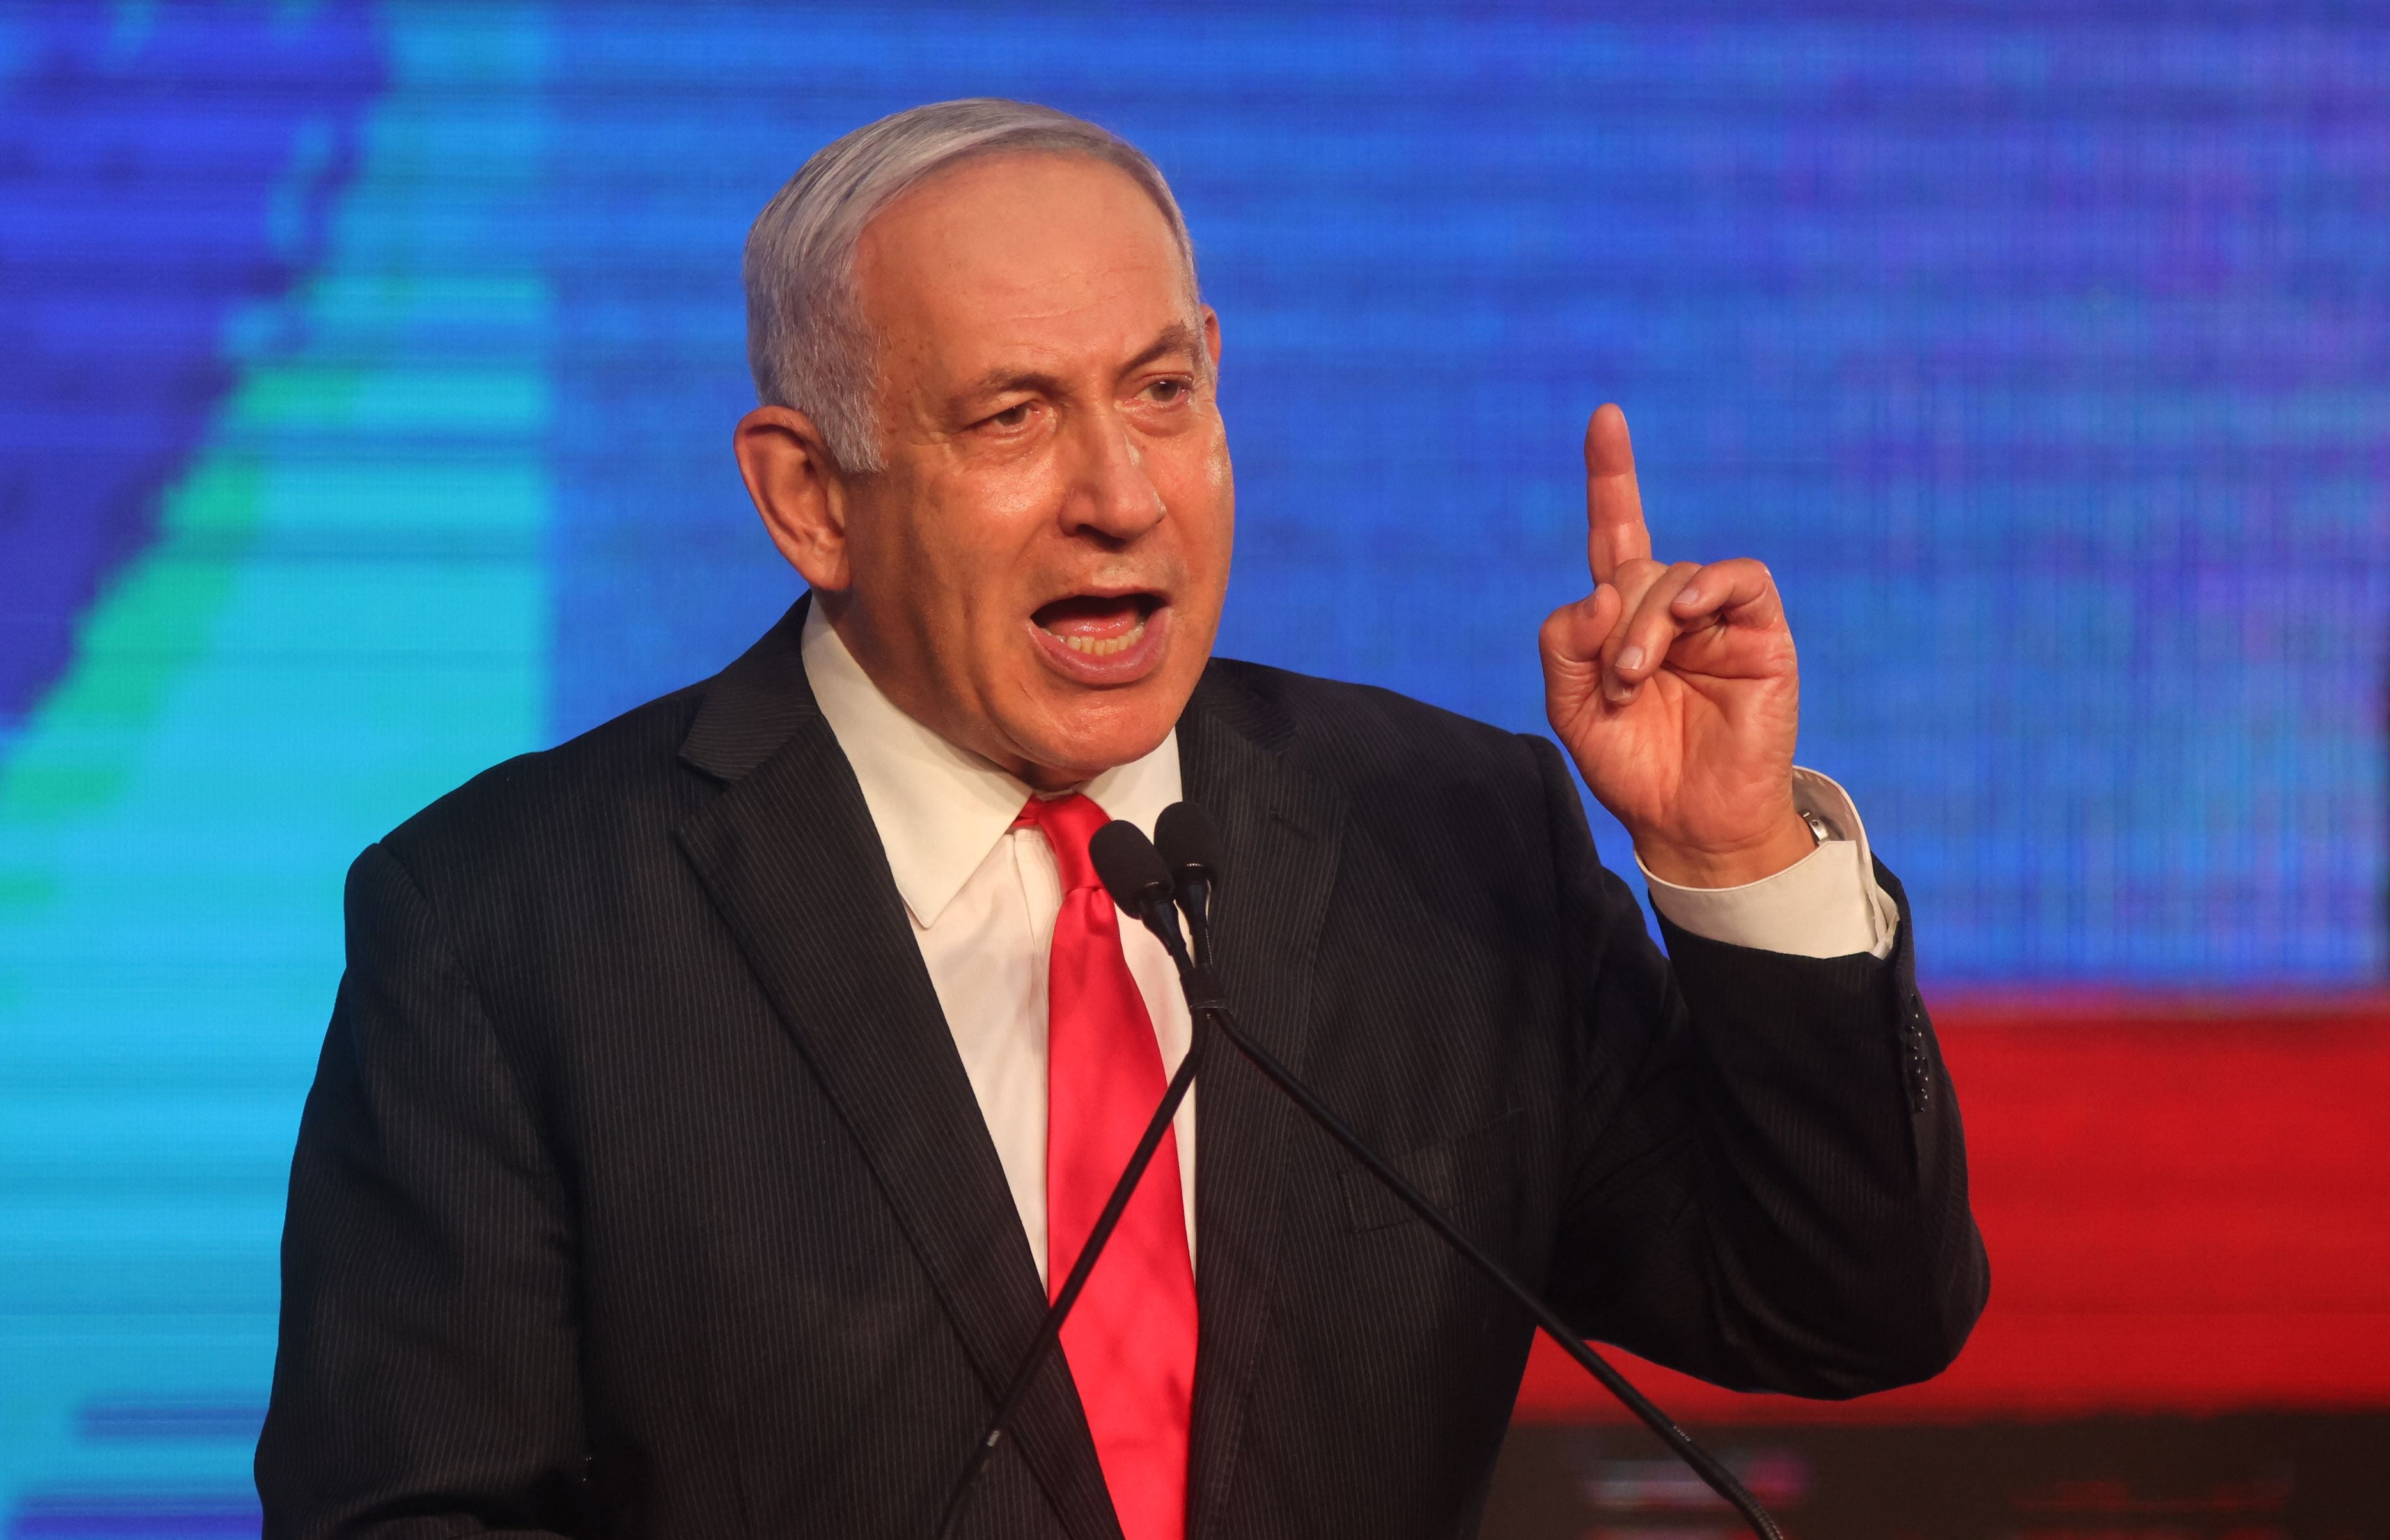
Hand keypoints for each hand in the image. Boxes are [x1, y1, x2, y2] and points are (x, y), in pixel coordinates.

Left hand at [1539, 404, 1814, 888]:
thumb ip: (1562, 644)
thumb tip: (1600, 590)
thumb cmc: (1632, 764)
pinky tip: (1687, 615)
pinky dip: (1708, 587)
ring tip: (1636, 680)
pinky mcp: (1762, 634)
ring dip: (1645, 626)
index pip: (1617, 530)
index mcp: (1624, 616)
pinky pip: (1741, 579)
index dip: (1612, 477)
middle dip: (1611, 624)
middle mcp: (1673, 607)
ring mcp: (1719, 618)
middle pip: (1631, 568)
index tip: (1605, 418)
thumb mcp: (1570, 706)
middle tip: (1616, 684)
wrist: (1686, 821)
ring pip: (1675, 576)